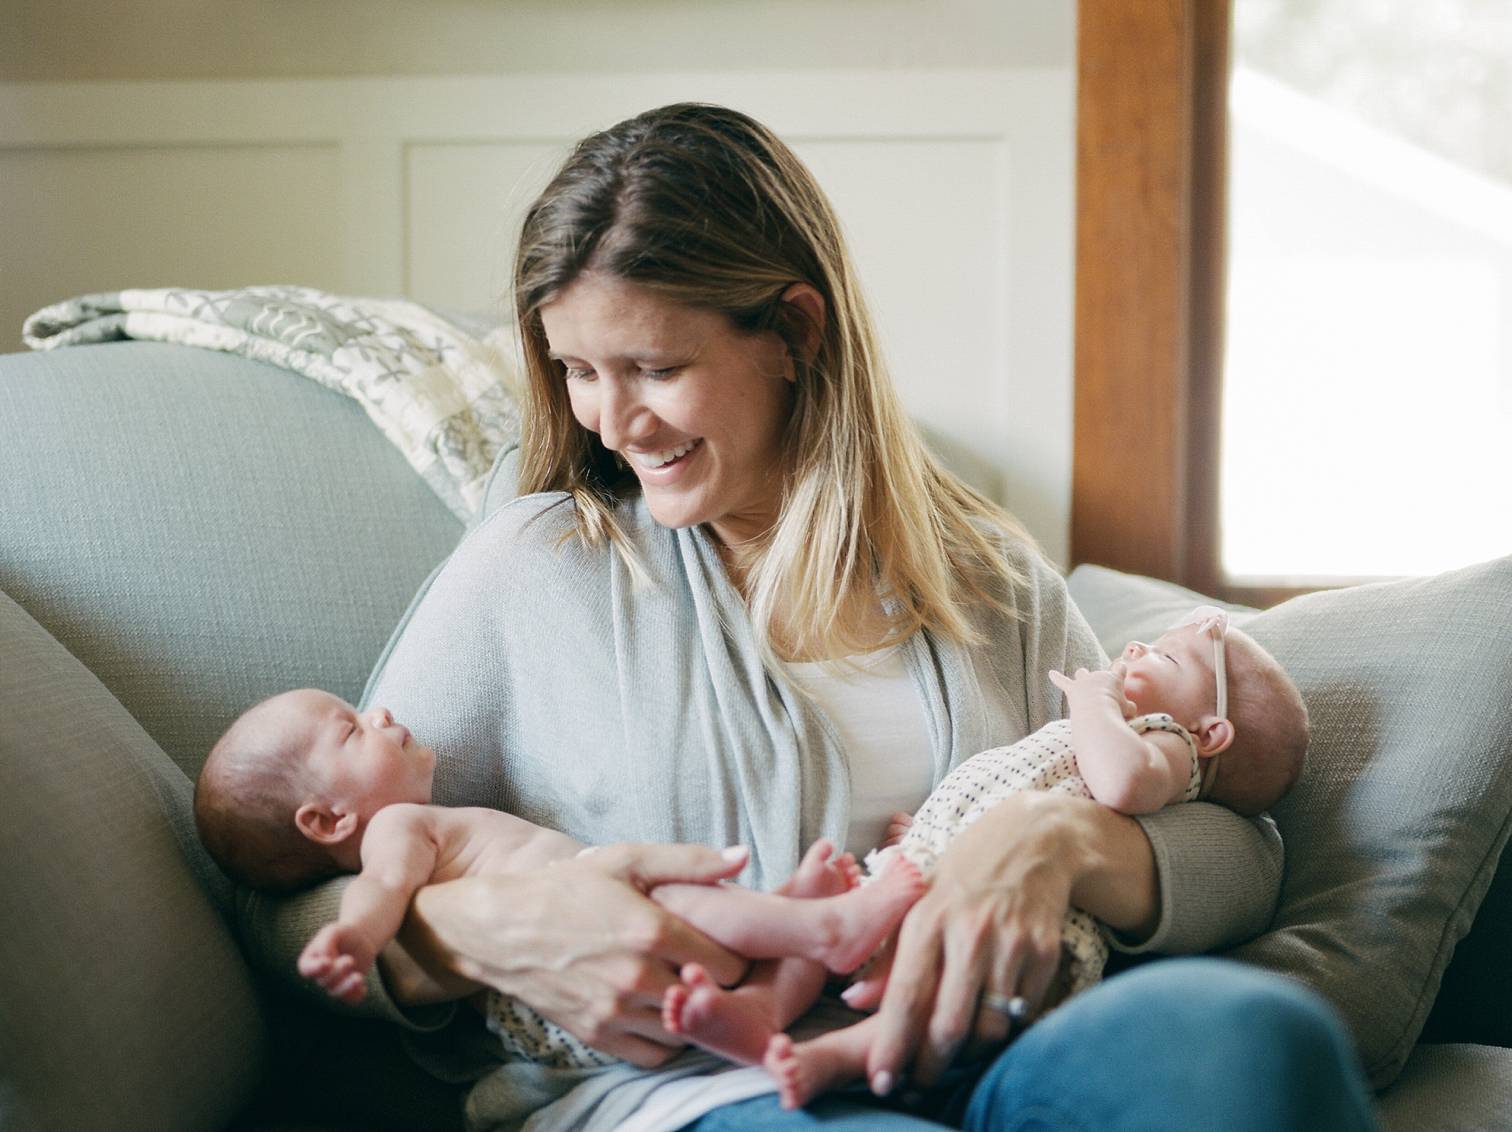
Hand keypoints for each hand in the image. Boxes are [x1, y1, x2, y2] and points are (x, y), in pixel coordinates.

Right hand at [299, 922, 376, 1003]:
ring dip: (347, 987)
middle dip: (337, 972)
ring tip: (359, 977)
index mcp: (310, 960)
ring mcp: (333, 984)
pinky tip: (364, 989)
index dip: (315, 969)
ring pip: (336, 993)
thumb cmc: (343, 934)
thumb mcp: (334, 931)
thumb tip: (325, 956)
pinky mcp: (348, 989)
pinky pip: (351, 999)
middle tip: (349, 959)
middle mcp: (319, 976)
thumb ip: (326, 942)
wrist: (360, 939)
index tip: (327, 962)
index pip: (307, 969)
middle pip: (324, 981)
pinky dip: (357, 995)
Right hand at [401, 841, 748, 1066]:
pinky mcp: (596, 1034)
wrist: (501, 927)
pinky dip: (664, 1037)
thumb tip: (743, 857)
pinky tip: (657, 1009)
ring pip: (685, 1030)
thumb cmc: (567, 887)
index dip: (734, 954)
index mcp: (652, 931)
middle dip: (714, 984)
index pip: (730, 963)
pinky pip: (654, 1054)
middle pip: (710, 999)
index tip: (726, 945)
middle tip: (707, 966)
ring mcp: (615, 1011)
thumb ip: (691, 861)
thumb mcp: (627, 859)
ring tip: (680, 986)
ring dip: (690, 1012)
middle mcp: (637, 977)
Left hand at [863, 792, 1154, 1091]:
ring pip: (989, 1027)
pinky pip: (1022, 1014)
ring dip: (969, 1052)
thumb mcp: (916, 901)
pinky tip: (990, 1021)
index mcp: (928, 916)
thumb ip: (886, 954)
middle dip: (930, 1065)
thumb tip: (853, 1001)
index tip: (882, 1079)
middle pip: (949, 1024)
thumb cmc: (963, 874)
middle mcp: (969, 931)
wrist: (1032, 840)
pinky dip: (1004, 1029)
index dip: (892, 1045)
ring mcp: (1011, 943)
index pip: (906, 995)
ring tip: (953, 1053)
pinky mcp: (1046, 952)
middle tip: (919, 1081)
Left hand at [1049, 666, 1136, 720]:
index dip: (1121, 668)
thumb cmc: (1115, 709)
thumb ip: (1131, 708)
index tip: (1122, 665)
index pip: (1120, 669)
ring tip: (1081, 672)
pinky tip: (1051, 673)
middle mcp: (1098, 676)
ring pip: (1082, 673)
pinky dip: (1056, 677)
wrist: (1096, 709)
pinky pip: (1062, 681)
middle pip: (1099, 673)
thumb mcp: (1128, 710)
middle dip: (1100, 678)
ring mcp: (1084, 681)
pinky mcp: (1072, 689)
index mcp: (1114, 678)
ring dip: (1082, 674)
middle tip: (1103, 688)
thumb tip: (1133, 710)